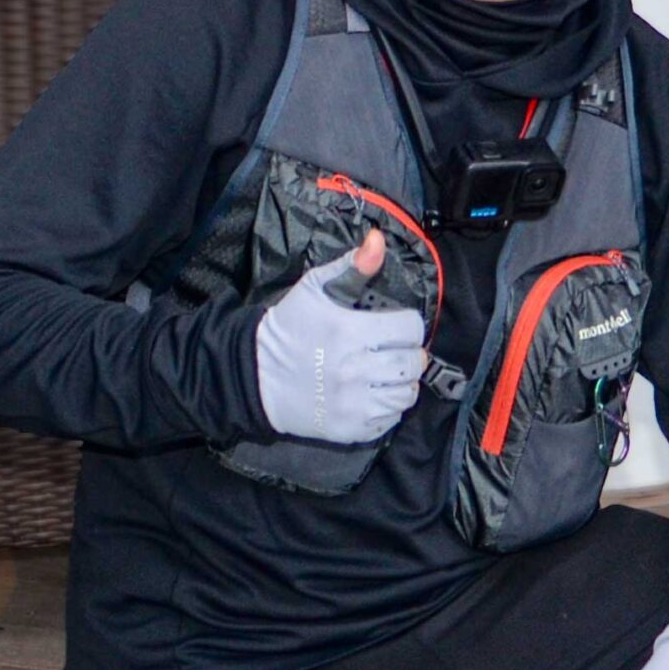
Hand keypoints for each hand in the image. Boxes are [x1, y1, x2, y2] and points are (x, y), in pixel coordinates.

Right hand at [253, 230, 424, 443]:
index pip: (411, 329)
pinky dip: (388, 407)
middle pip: (413, 363)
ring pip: (406, 394)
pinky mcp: (351, 429)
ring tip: (385, 373)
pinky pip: (391, 419)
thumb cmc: (289, 328)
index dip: (406, 325)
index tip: (393, 326)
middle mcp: (356, 369)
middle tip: (392, 350)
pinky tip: (371, 394)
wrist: (255, 376)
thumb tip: (379, 241)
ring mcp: (355, 403)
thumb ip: (351, 266)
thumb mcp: (314, 289)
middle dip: (408, 354)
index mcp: (351, 331)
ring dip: (401, 382)